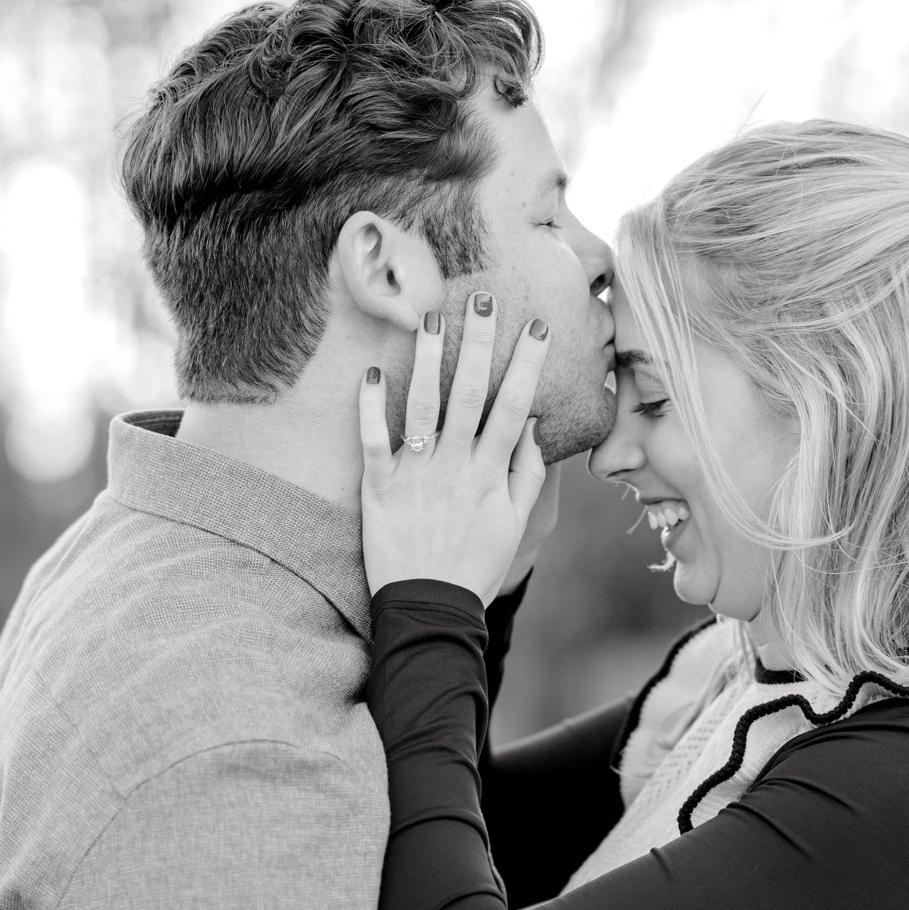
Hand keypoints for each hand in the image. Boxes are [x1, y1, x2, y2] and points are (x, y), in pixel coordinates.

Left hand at [360, 294, 550, 606]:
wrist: (431, 610)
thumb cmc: (476, 568)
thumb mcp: (515, 525)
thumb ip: (524, 473)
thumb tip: (528, 423)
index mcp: (490, 475)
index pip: (512, 407)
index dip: (526, 366)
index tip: (536, 328)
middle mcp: (455, 468)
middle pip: (469, 394)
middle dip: (479, 343)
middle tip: (484, 298)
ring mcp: (416, 475)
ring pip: (423, 406)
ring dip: (428, 358)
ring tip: (431, 316)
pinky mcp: (379, 489)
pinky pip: (373, 440)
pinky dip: (371, 406)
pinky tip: (374, 371)